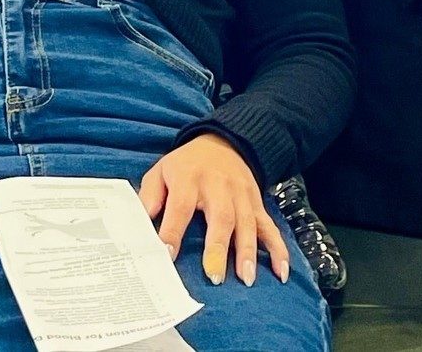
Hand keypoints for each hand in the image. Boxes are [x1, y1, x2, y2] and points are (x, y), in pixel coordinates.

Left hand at [138, 133, 289, 287]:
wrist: (222, 142)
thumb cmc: (186, 165)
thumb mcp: (161, 171)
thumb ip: (150, 196)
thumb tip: (140, 223)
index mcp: (189, 178)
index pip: (180, 205)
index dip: (173, 230)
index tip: (166, 254)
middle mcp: (218, 186)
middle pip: (220, 216)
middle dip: (218, 247)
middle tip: (214, 276)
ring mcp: (241, 195)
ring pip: (247, 223)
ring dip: (247, 252)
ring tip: (246, 279)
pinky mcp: (257, 203)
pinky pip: (270, 226)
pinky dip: (278, 250)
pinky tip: (280, 272)